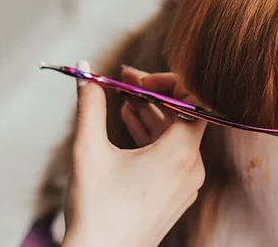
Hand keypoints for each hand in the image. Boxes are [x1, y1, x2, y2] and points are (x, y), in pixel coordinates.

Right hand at [62, 62, 206, 246]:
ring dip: (152, 114)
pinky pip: (172, 157)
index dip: (164, 80)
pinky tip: (130, 124)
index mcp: (180, 154)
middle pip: (184, 116)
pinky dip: (153, 137)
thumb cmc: (96, 210)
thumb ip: (90, 105)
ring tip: (124, 98)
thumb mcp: (88, 150)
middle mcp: (192, 168)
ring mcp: (187, 185)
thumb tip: (85, 68)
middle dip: (153, 94)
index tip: (132, 76)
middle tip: (124, 79)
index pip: (192, 99)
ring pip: (177, 137)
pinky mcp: (177, 197)